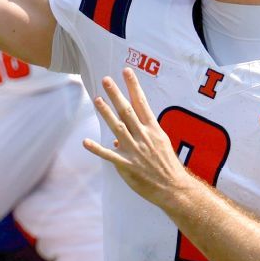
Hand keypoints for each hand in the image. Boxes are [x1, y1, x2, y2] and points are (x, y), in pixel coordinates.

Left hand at [82, 68, 191, 205]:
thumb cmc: (168, 166)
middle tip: (106, 79)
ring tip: (96, 99)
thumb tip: (117, 138)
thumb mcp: (160, 145)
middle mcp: (143, 137)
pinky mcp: (127, 165)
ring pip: (117, 128)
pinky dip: (97, 149)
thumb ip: (141, 136)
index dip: (133, 86)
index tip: (126, 72)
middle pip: (127, 111)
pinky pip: (109, 155)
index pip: (142, 103)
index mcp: (153, 130)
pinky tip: (85, 142)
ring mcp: (135, 150)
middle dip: (116, 94)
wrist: (174, 188)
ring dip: (106, 113)